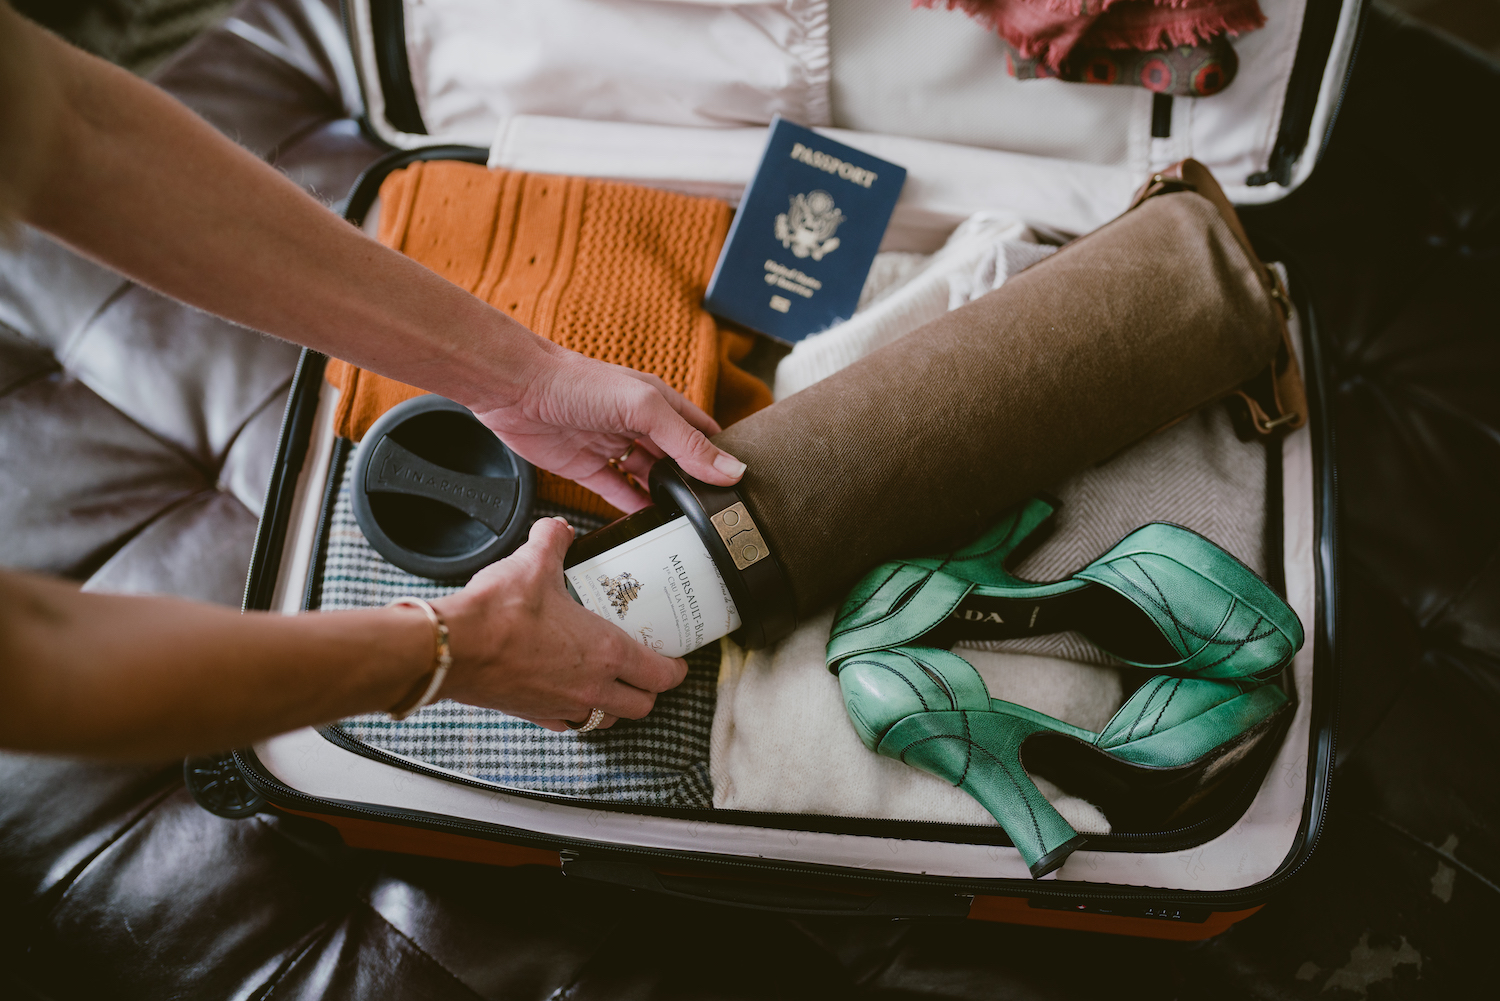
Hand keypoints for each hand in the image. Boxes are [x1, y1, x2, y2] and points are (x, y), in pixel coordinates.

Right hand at [432, 517, 688, 730]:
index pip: (662, 675)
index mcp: (607, 652)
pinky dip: (573, 713)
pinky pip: (567, 724)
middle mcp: (591, 687)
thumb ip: (553, 541)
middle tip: (646, 671)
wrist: (454, 646)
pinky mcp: (534, 714)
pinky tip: (565, 694)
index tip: (677, 661)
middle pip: (640, 705)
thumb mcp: (534, 562)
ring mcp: (563, 706)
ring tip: (609, 682)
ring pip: (606, 719)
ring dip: (614, 704)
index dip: (676, 669)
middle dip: (649, 690)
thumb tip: (558, 530)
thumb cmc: (499, 612)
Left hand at [471, 347, 746, 511]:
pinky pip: (617, 493)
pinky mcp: (586, 468)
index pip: (703, 433)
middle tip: (717, 518)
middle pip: (677, 461)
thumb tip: (730, 470)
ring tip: (687, 528)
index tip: (742, 489)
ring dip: (665, 500)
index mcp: (660, 403)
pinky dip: (633, 510)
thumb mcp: (644, 409)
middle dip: (695, 485)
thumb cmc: (577, 383)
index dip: (722, 457)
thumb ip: (686, 441)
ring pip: (649, 480)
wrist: (516, 389)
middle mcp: (640, 425)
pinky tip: (648, 526)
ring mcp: (613, 447)